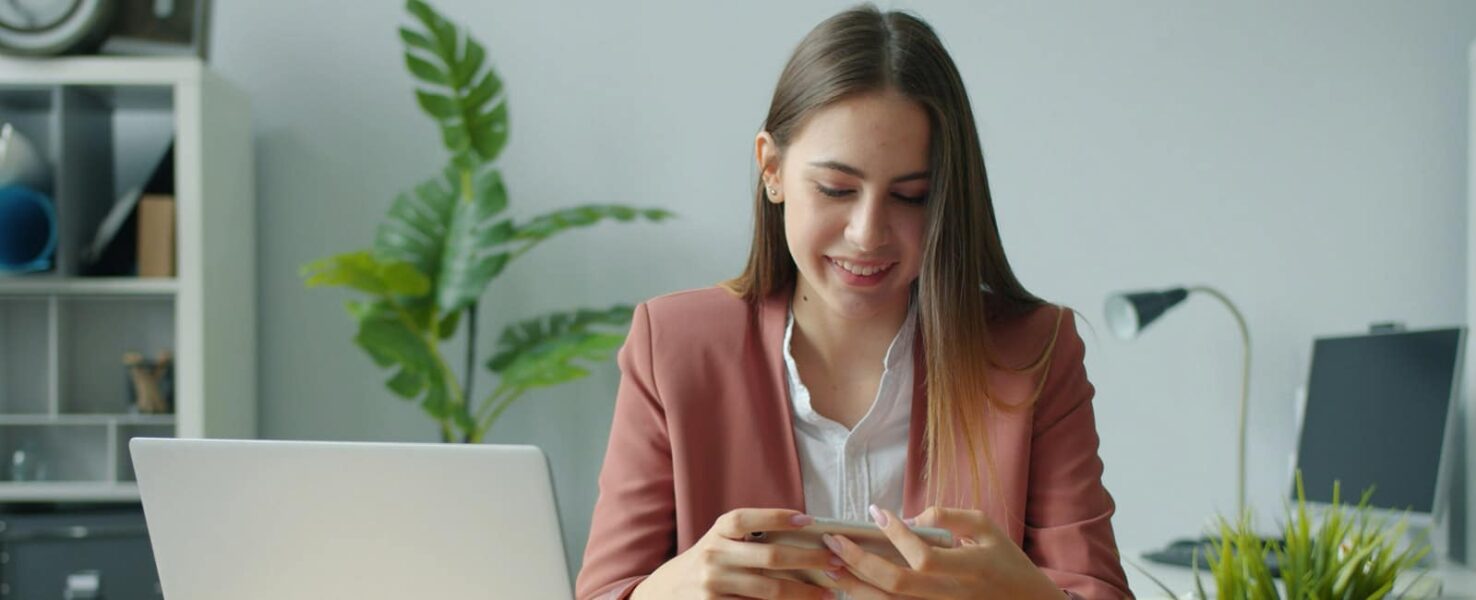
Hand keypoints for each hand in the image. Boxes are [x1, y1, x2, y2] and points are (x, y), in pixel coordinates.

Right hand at [632, 507, 837, 599]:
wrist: (667, 593)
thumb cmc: (707, 562)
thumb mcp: (719, 542)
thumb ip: (750, 538)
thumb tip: (803, 535)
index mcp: (717, 532)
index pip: (747, 520)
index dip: (777, 517)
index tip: (810, 522)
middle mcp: (713, 556)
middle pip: (770, 557)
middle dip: (808, 560)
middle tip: (835, 563)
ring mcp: (713, 586)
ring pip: (769, 590)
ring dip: (804, 592)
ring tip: (828, 593)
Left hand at [820, 505, 1062, 599]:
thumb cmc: (1006, 561)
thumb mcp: (986, 527)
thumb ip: (947, 517)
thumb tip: (908, 518)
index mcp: (969, 568)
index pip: (923, 556)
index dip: (895, 534)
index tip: (874, 512)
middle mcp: (952, 596)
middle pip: (896, 585)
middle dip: (858, 561)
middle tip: (833, 540)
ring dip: (855, 585)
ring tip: (830, 563)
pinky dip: (870, 599)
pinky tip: (852, 583)